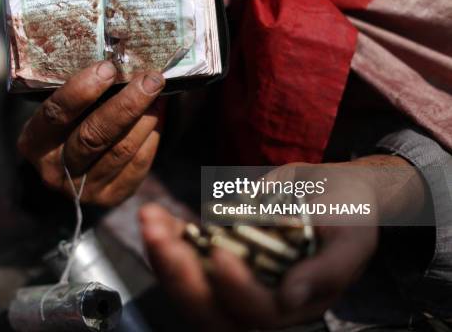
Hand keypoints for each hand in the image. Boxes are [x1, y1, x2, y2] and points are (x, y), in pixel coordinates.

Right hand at [18, 61, 164, 204]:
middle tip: (150, 79)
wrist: (66, 173)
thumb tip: (120, 61)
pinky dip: (152, 136)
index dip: (82, 90)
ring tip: (159, 93)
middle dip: (126, 104)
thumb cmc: (65, 129)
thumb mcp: (58, 112)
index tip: (108, 67)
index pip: (56, 114)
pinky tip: (159, 115)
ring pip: (120, 150)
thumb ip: (78, 94)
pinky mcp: (110, 197)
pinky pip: (137, 165)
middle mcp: (55, 171)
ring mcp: (84, 189)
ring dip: (145, 118)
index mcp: (34, 143)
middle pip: (94, 135)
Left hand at [140, 203, 376, 330]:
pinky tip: (154, 215)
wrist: (330, 191)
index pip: (258, 311)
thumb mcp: (353, 237)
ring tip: (150, 219)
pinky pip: (183, 256)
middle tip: (159, 236)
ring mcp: (232, 280)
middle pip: (209, 308)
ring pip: (188, 285)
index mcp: (293, 304)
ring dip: (163, 255)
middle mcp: (257, 300)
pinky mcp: (215, 256)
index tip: (221, 252)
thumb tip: (291, 298)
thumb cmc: (348, 213)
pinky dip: (166, 237)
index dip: (237, 289)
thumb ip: (329, 271)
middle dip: (179, 275)